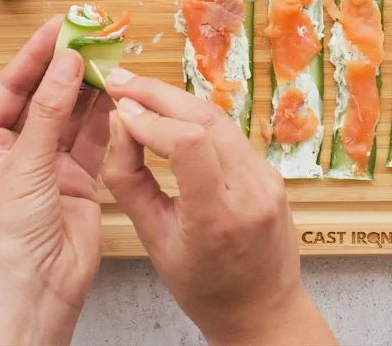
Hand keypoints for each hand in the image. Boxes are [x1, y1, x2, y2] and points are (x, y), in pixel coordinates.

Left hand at [0, 16, 112, 345]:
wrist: (33, 290)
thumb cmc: (7, 238)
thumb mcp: (25, 165)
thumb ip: (49, 111)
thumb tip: (67, 64)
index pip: (12, 85)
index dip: (37, 54)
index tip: (61, 25)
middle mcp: (16, 150)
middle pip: (45, 95)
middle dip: (67, 66)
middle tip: (92, 34)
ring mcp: (48, 165)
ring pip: (72, 115)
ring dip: (90, 87)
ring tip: (110, 55)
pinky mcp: (78, 180)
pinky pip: (93, 139)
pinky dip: (105, 117)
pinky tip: (117, 93)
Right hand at [102, 70, 335, 345]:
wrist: (262, 310)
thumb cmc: (204, 287)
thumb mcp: (153, 241)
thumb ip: (129, 181)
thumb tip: (121, 124)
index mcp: (217, 218)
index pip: (186, 144)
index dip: (149, 118)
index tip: (121, 110)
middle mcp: (250, 193)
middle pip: (204, 118)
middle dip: (158, 94)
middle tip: (121, 82)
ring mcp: (267, 180)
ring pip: (219, 118)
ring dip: (176, 100)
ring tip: (139, 92)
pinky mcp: (271, 173)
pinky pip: (230, 134)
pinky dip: (196, 118)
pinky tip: (170, 114)